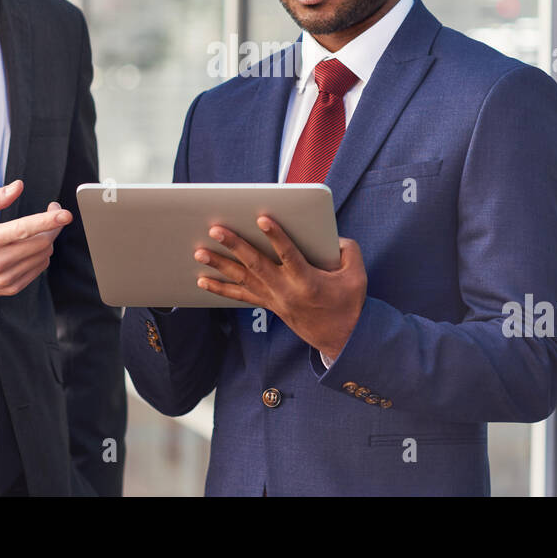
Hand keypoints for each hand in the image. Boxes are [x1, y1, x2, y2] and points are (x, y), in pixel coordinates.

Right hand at [0, 180, 70, 300]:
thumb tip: (17, 187)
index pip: (24, 229)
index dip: (48, 220)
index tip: (65, 213)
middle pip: (40, 243)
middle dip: (53, 226)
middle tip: (53, 214)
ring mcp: (4, 278)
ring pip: (43, 257)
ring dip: (48, 240)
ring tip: (39, 230)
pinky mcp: (8, 288)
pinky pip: (38, 270)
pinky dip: (42, 256)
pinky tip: (32, 247)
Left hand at [193, 217, 366, 360]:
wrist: (342, 338)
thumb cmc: (349, 303)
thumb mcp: (357, 275)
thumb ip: (347, 250)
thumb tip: (331, 236)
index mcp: (308, 281)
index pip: (289, 255)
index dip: (276, 236)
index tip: (262, 219)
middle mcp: (286, 291)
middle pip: (256, 265)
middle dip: (235, 246)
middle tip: (216, 229)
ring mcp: (274, 299)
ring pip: (243, 280)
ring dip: (219, 265)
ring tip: (199, 252)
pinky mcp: (269, 305)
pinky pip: (240, 296)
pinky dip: (220, 289)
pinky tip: (202, 281)